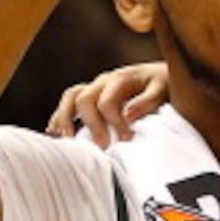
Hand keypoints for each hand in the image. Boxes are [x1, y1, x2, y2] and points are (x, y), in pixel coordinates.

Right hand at [46, 62, 171, 144]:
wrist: (163, 74)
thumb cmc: (165, 83)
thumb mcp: (162, 89)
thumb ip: (147, 101)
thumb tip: (128, 115)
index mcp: (120, 78)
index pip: (107, 101)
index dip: (114, 122)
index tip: (126, 140)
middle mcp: (103, 80)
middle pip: (84, 99)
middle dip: (91, 124)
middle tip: (103, 146)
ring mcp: (95, 86)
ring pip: (71, 97)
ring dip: (65, 118)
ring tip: (66, 139)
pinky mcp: (91, 94)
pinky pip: (69, 102)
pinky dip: (60, 116)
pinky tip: (54, 132)